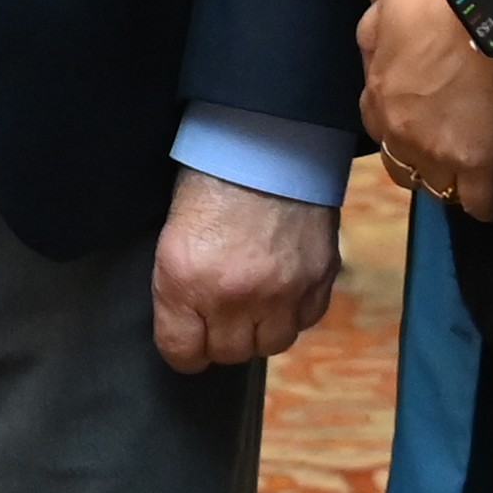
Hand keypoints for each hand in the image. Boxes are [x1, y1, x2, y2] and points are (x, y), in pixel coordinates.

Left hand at [151, 169, 339, 372]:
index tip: (188, 338)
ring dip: (261, 328)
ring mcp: (281, 291)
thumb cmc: (210, 177)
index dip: (184, 348)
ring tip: (256, 300)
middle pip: (229, 354)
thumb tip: (192, 325)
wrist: (268, 138)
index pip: (182, 353)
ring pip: (271, 344)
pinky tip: (284, 285)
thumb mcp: (174, 233)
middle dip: (222, 337)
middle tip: (222, 311)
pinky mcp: (318, 278)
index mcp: (184, 281)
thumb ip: (181, 287)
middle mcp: (232, 296)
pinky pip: (306, 319)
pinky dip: (294, 310)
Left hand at [356, 0, 492, 223]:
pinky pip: (481, 203)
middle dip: (422, 163)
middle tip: (449, 153)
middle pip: (404, 166)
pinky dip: (490, 203)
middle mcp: (401, 131)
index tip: (422, 124)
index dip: (402, 127)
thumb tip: (374, 57)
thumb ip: (375, 37)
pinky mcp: (478, 164)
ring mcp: (438, 151)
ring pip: (440, 188)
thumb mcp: (387, 7)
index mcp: (379, 96)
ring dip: (454, 184)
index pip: (378, 128)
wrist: (492, 7)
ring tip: (474, 178)